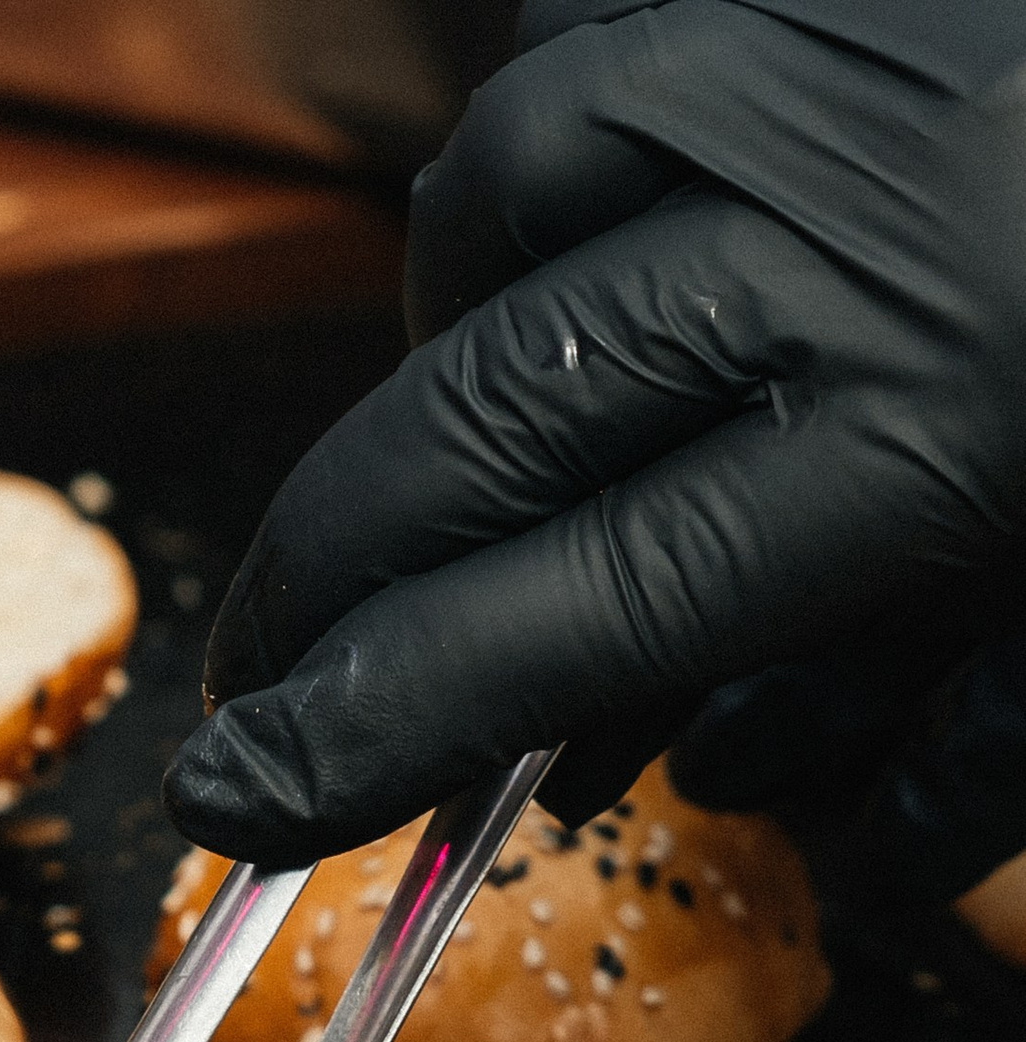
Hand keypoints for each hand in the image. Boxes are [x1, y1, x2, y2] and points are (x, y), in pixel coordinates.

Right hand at [169, 1, 1025, 873]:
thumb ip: (970, 745)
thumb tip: (780, 812)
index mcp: (931, 433)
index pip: (553, 619)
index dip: (365, 724)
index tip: (240, 797)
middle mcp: (843, 228)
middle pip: (468, 426)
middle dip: (325, 576)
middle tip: (264, 677)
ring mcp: (818, 51)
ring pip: (498, 206)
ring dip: (440, 352)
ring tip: (450, 461)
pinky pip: (600, 44)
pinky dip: (558, 172)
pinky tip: (591, 251)